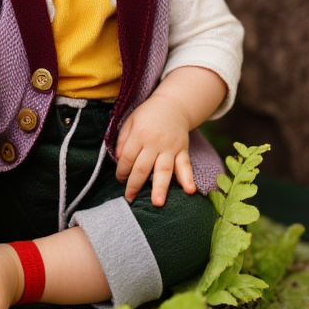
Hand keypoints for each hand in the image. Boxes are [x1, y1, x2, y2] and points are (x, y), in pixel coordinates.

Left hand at [114, 90, 195, 205]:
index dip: (121, 170)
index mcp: (139, 134)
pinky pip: (185, 166)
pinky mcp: (182, 150)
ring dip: (160, 187)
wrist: (173, 105)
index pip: (128, 157)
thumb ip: (123, 139)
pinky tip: (190, 191)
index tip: (120, 179)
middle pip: (143, 167)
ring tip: (157, 203)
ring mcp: (170, 147)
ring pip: (164, 170)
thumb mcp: (130, 121)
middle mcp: (155, 142)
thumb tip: (118, 158)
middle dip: (135, 184)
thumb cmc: (148, 115)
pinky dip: (188, 179)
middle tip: (130, 199)